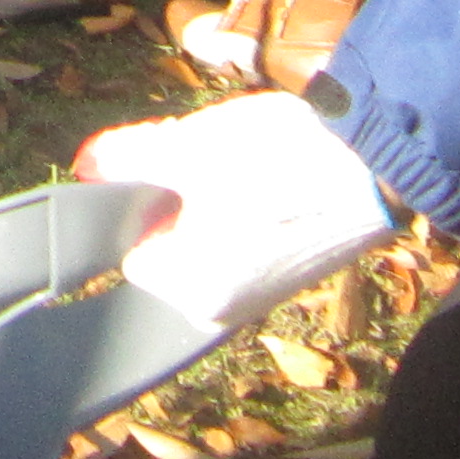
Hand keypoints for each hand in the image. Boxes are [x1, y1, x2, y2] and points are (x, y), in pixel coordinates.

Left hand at [68, 92, 395, 334]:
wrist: (376, 162)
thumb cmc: (278, 159)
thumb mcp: (186, 148)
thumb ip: (126, 159)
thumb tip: (83, 169)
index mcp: (192, 293)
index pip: (130, 247)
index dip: (145, 198)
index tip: (174, 165)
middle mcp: (223, 310)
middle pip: (166, 242)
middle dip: (177, 196)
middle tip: (212, 159)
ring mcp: (257, 296)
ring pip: (202, 236)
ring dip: (208, 196)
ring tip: (243, 163)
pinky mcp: (284, 275)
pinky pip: (237, 241)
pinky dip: (239, 207)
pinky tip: (264, 174)